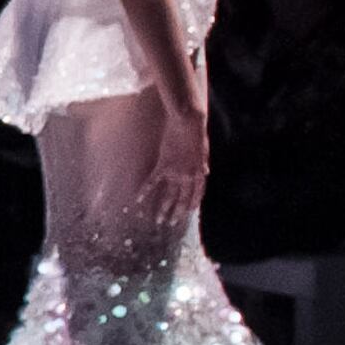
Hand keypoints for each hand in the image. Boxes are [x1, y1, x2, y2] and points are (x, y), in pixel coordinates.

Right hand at [142, 100, 209, 234]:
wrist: (188, 120)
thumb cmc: (196, 131)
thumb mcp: (203, 148)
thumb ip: (203, 162)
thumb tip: (206, 171)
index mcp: (199, 170)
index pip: (197, 191)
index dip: (193, 202)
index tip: (188, 212)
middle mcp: (188, 174)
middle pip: (182, 198)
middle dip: (177, 212)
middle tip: (171, 223)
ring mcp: (175, 171)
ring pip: (168, 195)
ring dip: (163, 208)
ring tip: (158, 220)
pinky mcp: (163, 165)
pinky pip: (153, 182)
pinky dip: (145, 191)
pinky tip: (139, 200)